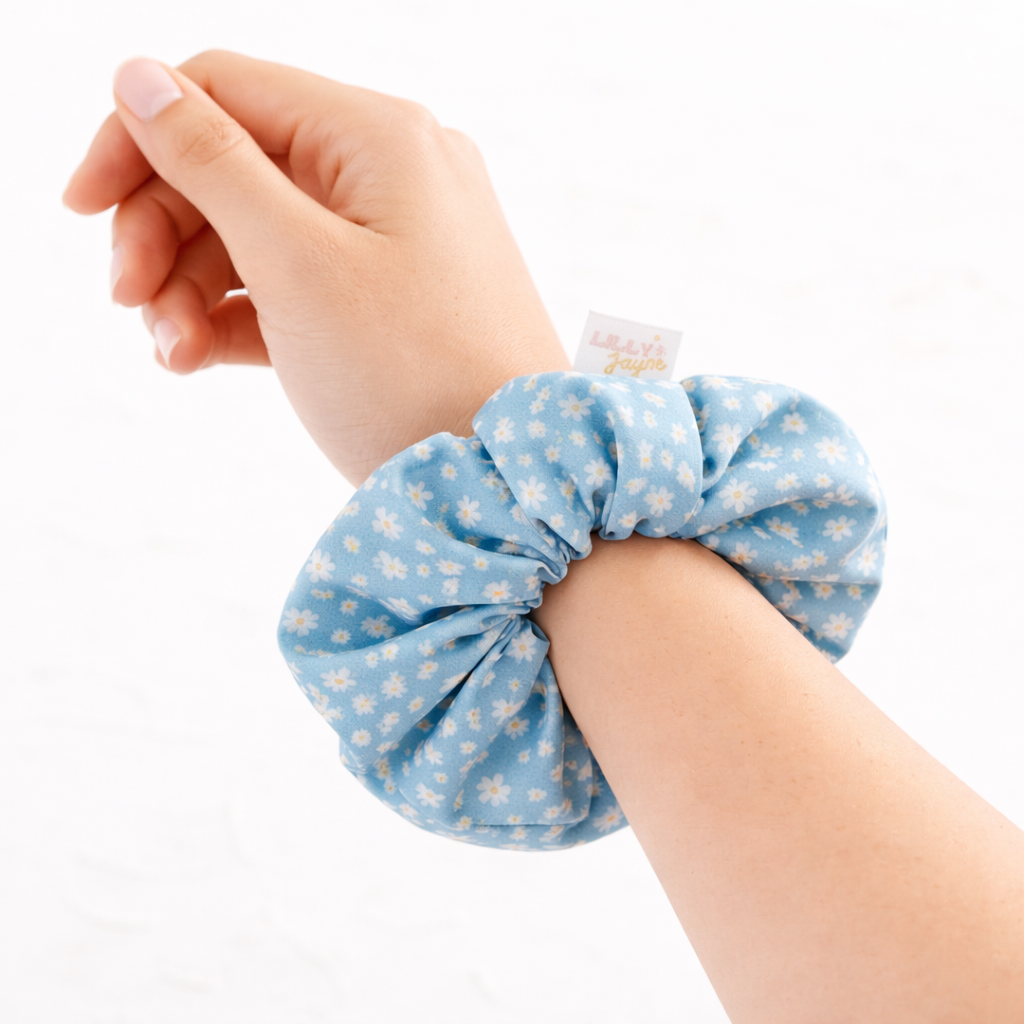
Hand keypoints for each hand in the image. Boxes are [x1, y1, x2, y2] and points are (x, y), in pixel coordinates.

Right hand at [64, 51, 568, 483]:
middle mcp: (395, 174)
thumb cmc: (412, 375)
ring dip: (194, 283)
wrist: (508, 486)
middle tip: (126, 302)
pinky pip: (296, 286)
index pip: (225, 92)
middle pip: (238, 166)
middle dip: (166, 229)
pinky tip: (195, 357)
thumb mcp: (295, 264)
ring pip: (262, 233)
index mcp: (378, 136)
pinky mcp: (392, 304)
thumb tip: (140, 78)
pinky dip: (240, 315)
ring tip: (167, 351)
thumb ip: (211, 163)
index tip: (80, 210)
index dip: (140, 139)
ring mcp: (399, 242)